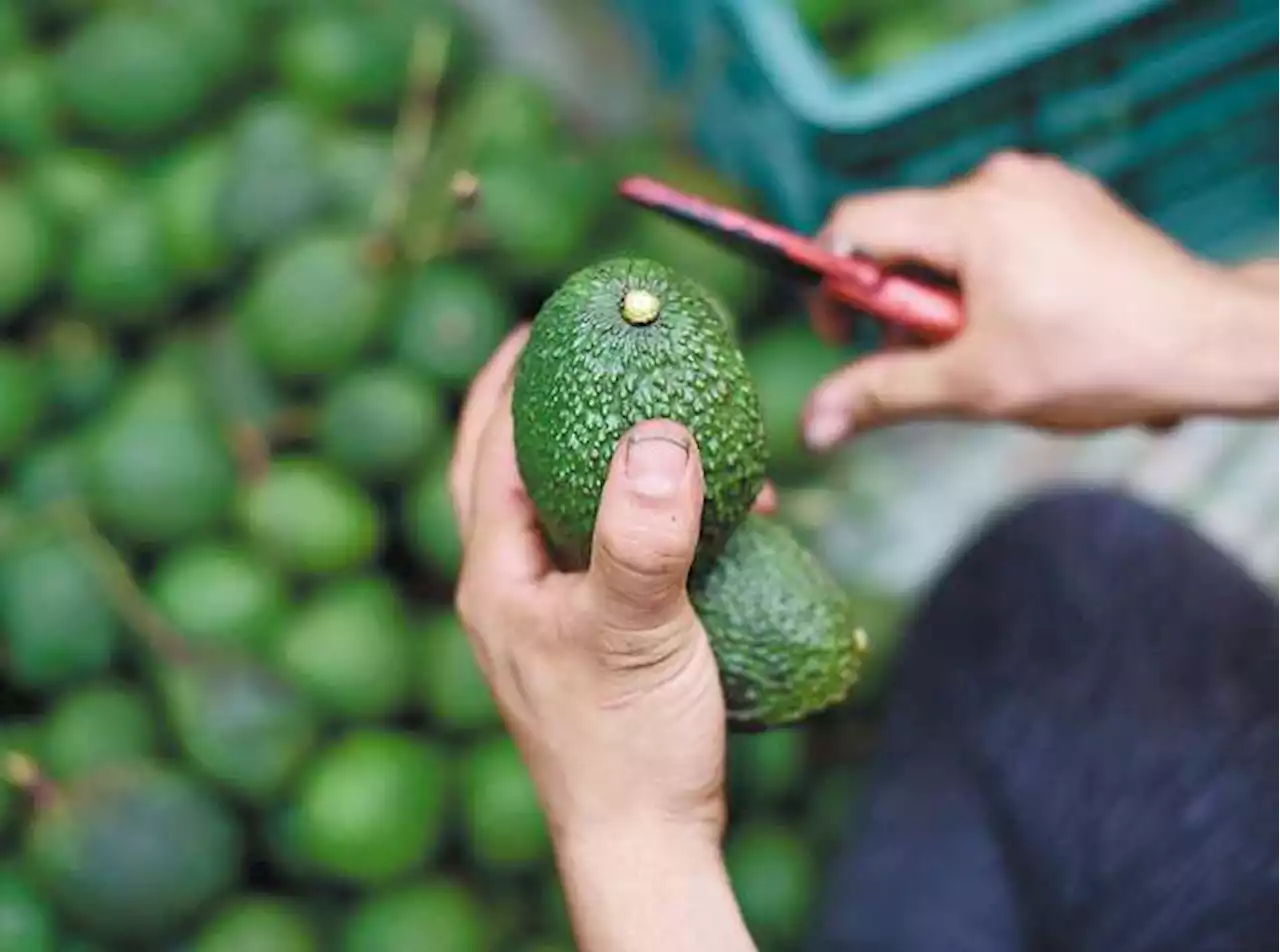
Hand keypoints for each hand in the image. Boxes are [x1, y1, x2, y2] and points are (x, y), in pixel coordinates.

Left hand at [449, 325, 773, 846]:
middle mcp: (511, 589)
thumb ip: (642, 532)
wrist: (643, 841)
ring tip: (661, 420)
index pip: (487, 451)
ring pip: (565, 510)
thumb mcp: (636, 628)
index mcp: (496, 576)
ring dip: (604, 459)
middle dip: (539, 403)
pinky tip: (708, 513)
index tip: (548, 321)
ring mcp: (550, 615)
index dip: (511, 377)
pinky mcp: (592, 637)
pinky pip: (610, 551)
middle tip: (580, 349)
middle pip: (510, 471)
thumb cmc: (629, 744)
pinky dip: (646, 515)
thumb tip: (659, 435)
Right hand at [803, 151, 1279, 444]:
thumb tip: (813, 425)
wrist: (1213, 343)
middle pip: (903, 236)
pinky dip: (984, 283)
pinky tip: (1024, 325)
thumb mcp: (975, 386)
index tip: (846, 336)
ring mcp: (1038, 186)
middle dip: (901, 304)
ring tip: (991, 347)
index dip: (830, 284)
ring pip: (947, 241)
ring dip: (944, 299)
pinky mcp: (1064, 201)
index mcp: (972, 213)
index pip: (853, 225)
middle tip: (939, 357)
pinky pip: (991, 235)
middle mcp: (1001, 181)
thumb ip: (883, 394)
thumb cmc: (1100, 360)